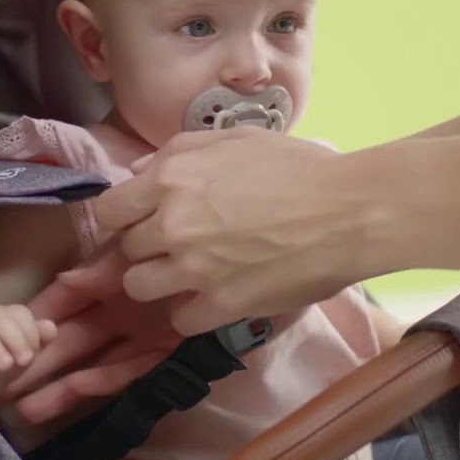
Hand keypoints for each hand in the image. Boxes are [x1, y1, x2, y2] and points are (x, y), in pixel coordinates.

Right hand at [0, 241, 183, 423]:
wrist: (252, 256)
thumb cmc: (199, 235)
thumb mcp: (145, 242)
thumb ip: (108, 263)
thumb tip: (68, 279)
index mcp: (114, 273)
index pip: (65, 296)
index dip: (36, 315)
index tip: (2, 331)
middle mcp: (123, 305)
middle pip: (72, 337)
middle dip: (37, 361)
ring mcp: (142, 332)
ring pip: (93, 361)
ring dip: (59, 383)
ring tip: (22, 408)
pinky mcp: (165, 353)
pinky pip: (127, 371)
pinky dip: (98, 383)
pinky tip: (70, 392)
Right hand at [0, 304, 58, 402]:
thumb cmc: (7, 360)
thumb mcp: (26, 352)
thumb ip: (39, 338)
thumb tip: (50, 328)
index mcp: (5, 316)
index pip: (17, 312)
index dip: (28, 330)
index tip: (33, 352)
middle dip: (13, 337)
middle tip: (24, 361)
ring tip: (6, 366)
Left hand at [98, 127, 375, 335]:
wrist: (350, 211)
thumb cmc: (299, 167)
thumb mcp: (235, 140)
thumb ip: (179, 152)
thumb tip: (138, 172)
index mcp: (172, 178)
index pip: (108, 209)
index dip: (123, 216)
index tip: (141, 219)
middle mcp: (173, 224)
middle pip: (126, 250)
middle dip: (146, 247)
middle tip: (178, 244)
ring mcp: (195, 268)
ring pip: (140, 288)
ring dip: (159, 282)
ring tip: (189, 274)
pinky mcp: (221, 304)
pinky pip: (181, 319)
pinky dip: (192, 311)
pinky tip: (214, 296)